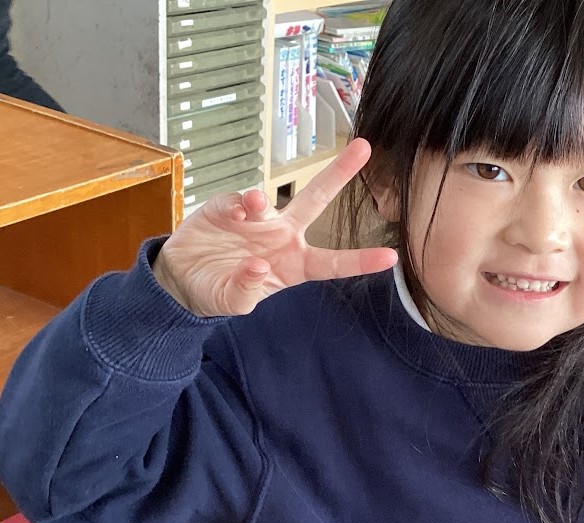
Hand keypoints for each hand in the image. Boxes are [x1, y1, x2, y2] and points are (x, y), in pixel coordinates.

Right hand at [153, 138, 396, 317]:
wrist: (181, 278)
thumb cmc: (217, 291)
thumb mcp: (232, 303)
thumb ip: (245, 292)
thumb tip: (257, 267)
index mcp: (295, 265)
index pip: (333, 264)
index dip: (361, 261)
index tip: (391, 257)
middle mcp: (282, 236)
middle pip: (316, 200)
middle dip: (339, 173)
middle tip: (363, 147)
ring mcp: (256, 219)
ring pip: (270, 200)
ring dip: (261, 199)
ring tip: (252, 203)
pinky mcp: (226, 208)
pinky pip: (235, 201)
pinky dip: (234, 204)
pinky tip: (232, 213)